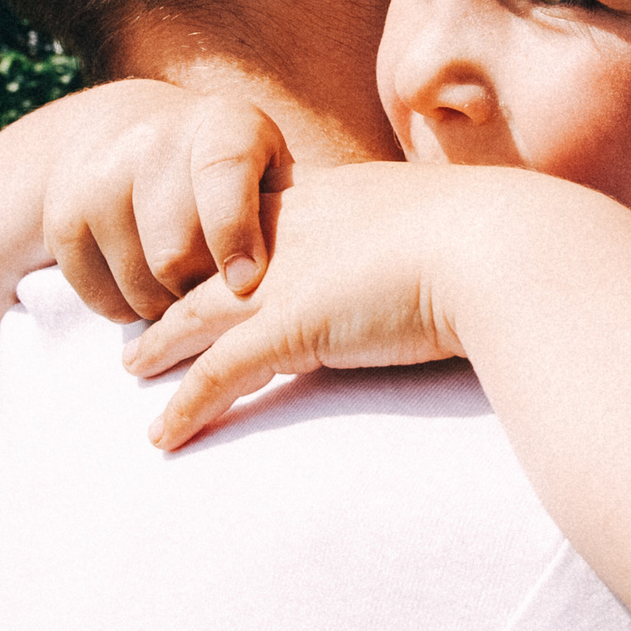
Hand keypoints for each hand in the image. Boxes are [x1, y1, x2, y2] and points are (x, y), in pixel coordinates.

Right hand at [0, 80, 290, 332]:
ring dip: (170, 310)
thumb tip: (331, 272)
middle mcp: (153, 139)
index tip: (245, 283)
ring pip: (140, 283)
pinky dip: (129, 312)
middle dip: (205, 293)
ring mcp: (100, 176)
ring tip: (190, 296)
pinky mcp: (63, 217)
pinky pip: (101, 296)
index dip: (233, 234)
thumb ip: (295, 212)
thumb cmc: (231, 174)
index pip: (221, 176)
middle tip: (224, 305)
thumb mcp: (270, 170)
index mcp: (222, 125)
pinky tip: (149, 291)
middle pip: (176, 251)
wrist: (129, 134)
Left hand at [123, 161, 511, 448]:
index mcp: (330, 196)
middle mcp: (294, 229)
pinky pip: (215, 374)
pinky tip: (163, 434)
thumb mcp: (450, 217)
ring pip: (195, 314)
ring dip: (159, 344)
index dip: (226, 240)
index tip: (207, 260)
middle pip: (210, 259)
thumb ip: (426, 233)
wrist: (500, 247)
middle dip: (173, 287)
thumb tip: (451, 248)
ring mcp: (285, 277)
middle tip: (145, 311)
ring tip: (131, 367)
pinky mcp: (289, 327)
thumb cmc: (499, 239)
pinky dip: (184, 406)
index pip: (256, 213)